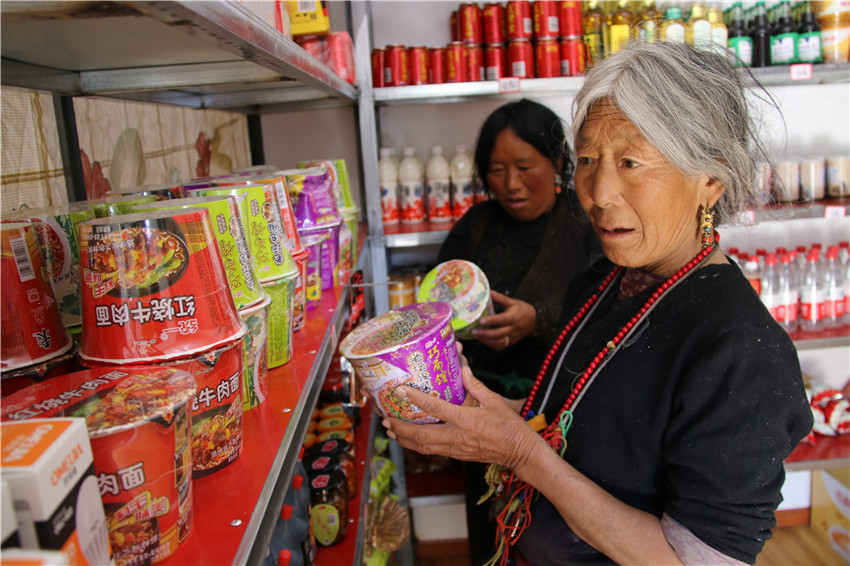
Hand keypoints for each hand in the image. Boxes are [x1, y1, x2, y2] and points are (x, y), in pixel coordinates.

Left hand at [382, 365, 539, 471]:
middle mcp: (457, 436)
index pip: (435, 408)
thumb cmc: (510, 427)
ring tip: (390, 430)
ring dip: (404, 439)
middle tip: (386, 419)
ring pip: (423, 446)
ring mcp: (455, 448)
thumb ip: (476, 386)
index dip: (415, 398)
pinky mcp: (456, 455)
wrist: (519, 452)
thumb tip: (463, 369)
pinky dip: (415, 445)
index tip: (401, 390)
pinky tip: (407, 439)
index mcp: (466, 420)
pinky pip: (431, 451)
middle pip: (421, 435)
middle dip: (400, 428)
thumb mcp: (495, 402)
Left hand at [472, 291, 536, 350]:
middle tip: (474, 331)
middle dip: (485, 334)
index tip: (481, 320)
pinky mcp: (510, 342)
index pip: (502, 320)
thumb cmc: (521, 309)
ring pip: (499, 342)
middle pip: (499, 334)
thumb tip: (488, 291)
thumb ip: (500, 298)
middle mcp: (513, 328)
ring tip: (475, 335)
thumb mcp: (513, 302)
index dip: (492, 321)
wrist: (534, 321)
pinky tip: (482, 339)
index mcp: (514, 317)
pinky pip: (500, 346)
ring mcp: (512, 337)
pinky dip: (489, 344)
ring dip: (486, 340)